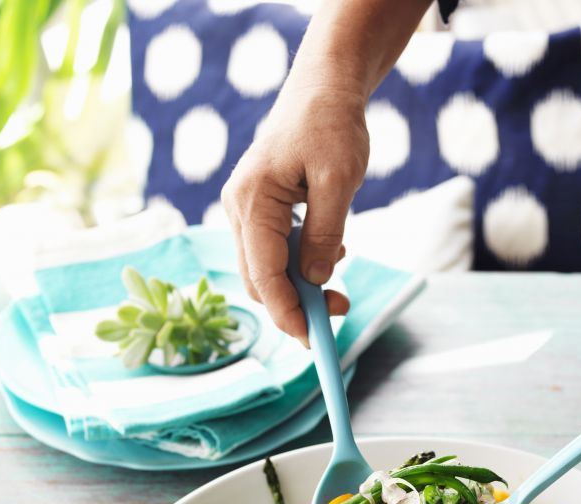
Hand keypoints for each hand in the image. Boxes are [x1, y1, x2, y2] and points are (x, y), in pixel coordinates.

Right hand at [221, 81, 368, 342]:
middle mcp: (240, 209)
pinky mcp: (260, 212)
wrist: (324, 88)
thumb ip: (324, 234)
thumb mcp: (338, 181)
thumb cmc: (331, 125)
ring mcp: (247, 212)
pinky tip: (331, 254)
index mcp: (252, 200)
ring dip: (301, 288)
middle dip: (296, 305)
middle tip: (339, 312)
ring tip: (340, 287)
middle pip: (260, 279)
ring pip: (267, 271)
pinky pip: (276, 254)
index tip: (311, 338)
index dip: (286, 312)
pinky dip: (301, 267)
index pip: (263, 274)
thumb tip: (316, 281)